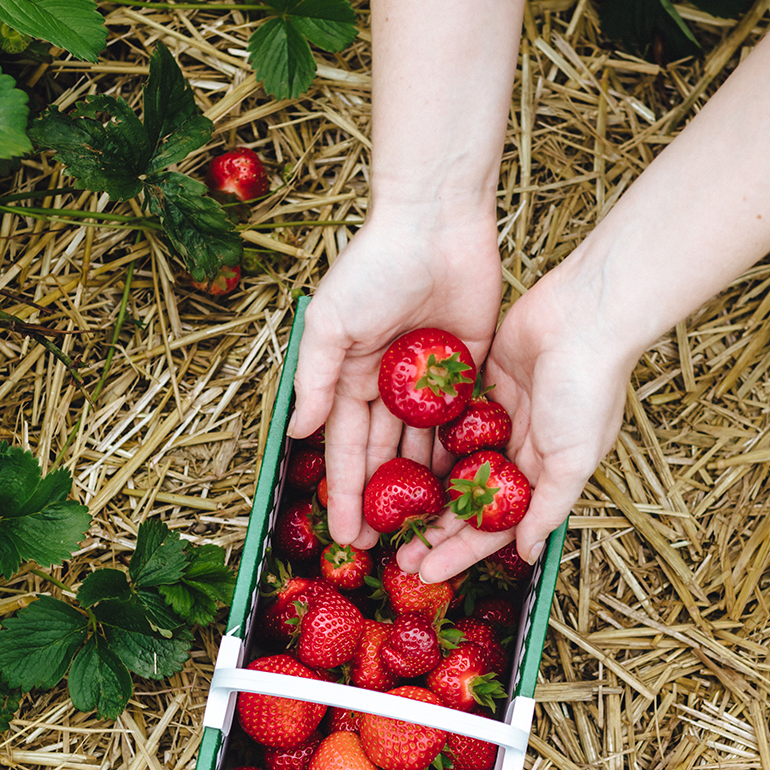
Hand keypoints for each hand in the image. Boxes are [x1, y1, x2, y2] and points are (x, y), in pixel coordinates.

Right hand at [288, 202, 501, 548]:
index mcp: (349, 375)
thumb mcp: (332, 323)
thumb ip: (315, 378)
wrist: (436, 221)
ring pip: (426, 443)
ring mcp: (429, 377)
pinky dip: (465, 448)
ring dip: (425, 484)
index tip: (346, 535)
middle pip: (385, 454)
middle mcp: (387, 383)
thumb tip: (300, 431)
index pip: (345, 446)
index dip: (345, 491)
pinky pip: (465, 416)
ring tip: (430, 528)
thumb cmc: (374, 267)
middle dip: (384, 500)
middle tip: (388, 548)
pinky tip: (468, 485)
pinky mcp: (468, 364)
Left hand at [398, 253, 630, 582]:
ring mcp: (497, 417)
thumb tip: (526, 555)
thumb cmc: (586, 389)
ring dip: (420, 488)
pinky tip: (390, 458)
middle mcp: (518, 449)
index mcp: (542, 472)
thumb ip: (547, 507)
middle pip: (465, 501)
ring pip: (450, 462)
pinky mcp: (478, 384)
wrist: (584, 317)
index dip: (460, 550)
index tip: (425, 571)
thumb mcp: (573, 459)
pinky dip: (422, 438)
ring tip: (384, 512)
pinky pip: (445, 420)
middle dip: (433, 529)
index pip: (494, 525)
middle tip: (395, 552)